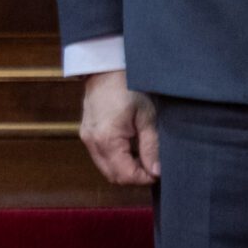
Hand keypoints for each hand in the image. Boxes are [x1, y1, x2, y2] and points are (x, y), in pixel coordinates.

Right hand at [80, 70, 157, 185]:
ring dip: (125, 169)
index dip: (143, 178)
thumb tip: (156, 171)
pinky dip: (116, 159)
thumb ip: (151, 146)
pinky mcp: (87, 134)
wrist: (107, 69)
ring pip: (106, 168)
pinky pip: (101, 156)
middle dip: (134, 177)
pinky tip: (132, 148)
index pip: (124, 174)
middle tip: (154, 167)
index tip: (160, 173)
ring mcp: (87, 139)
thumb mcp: (147, 116)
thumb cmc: (130, 87)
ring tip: (145, 157)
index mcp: (107, 140)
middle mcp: (92, 143)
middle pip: (113, 175)